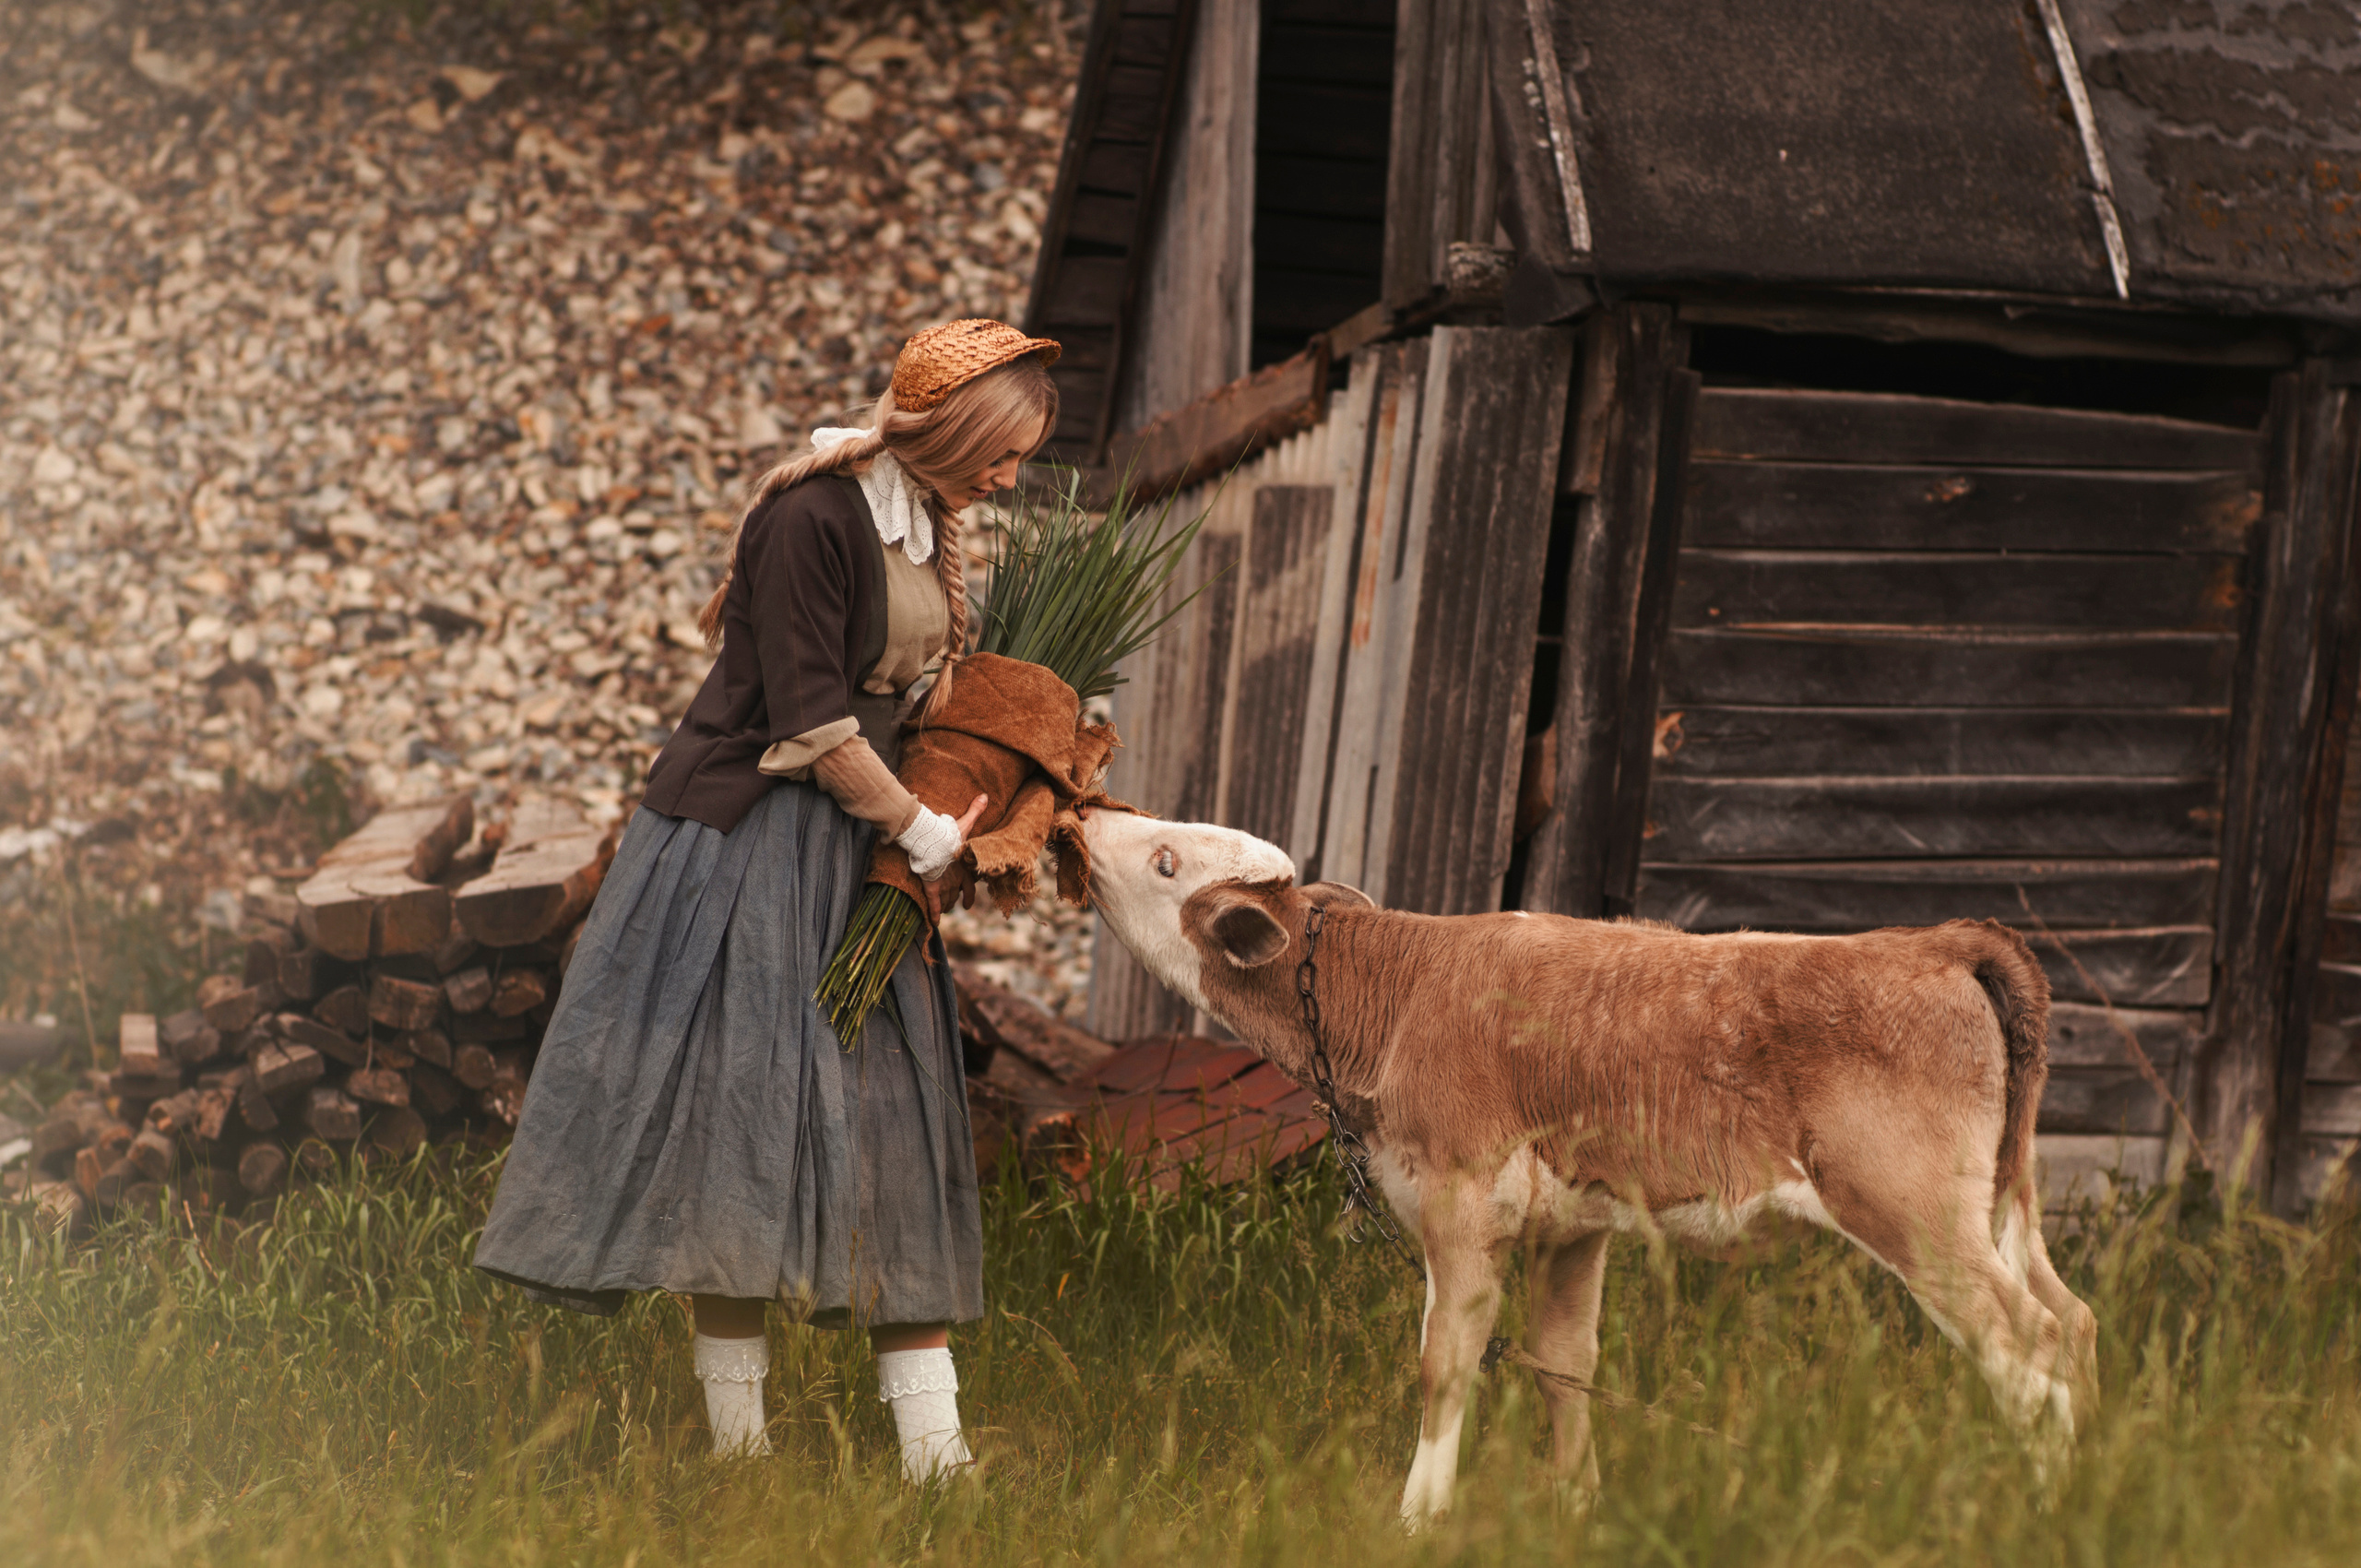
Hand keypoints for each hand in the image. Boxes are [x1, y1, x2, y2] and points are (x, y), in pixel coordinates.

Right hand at [923, 794, 988, 920]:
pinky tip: (935, 923)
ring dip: (946, 906)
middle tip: (956, 907)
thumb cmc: (949, 835)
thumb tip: (985, 796)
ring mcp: (945, 885)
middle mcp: (957, 880)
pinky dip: (935, 915)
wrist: (933, 843)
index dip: (970, 895)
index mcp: (965, 868)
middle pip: (957, 895)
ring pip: (947, 901)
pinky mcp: (932, 888)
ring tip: (944, 911)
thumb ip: (975, 811)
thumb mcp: (965, 824)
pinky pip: (934, 905)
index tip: (968, 903)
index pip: (970, 886)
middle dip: (956, 901)